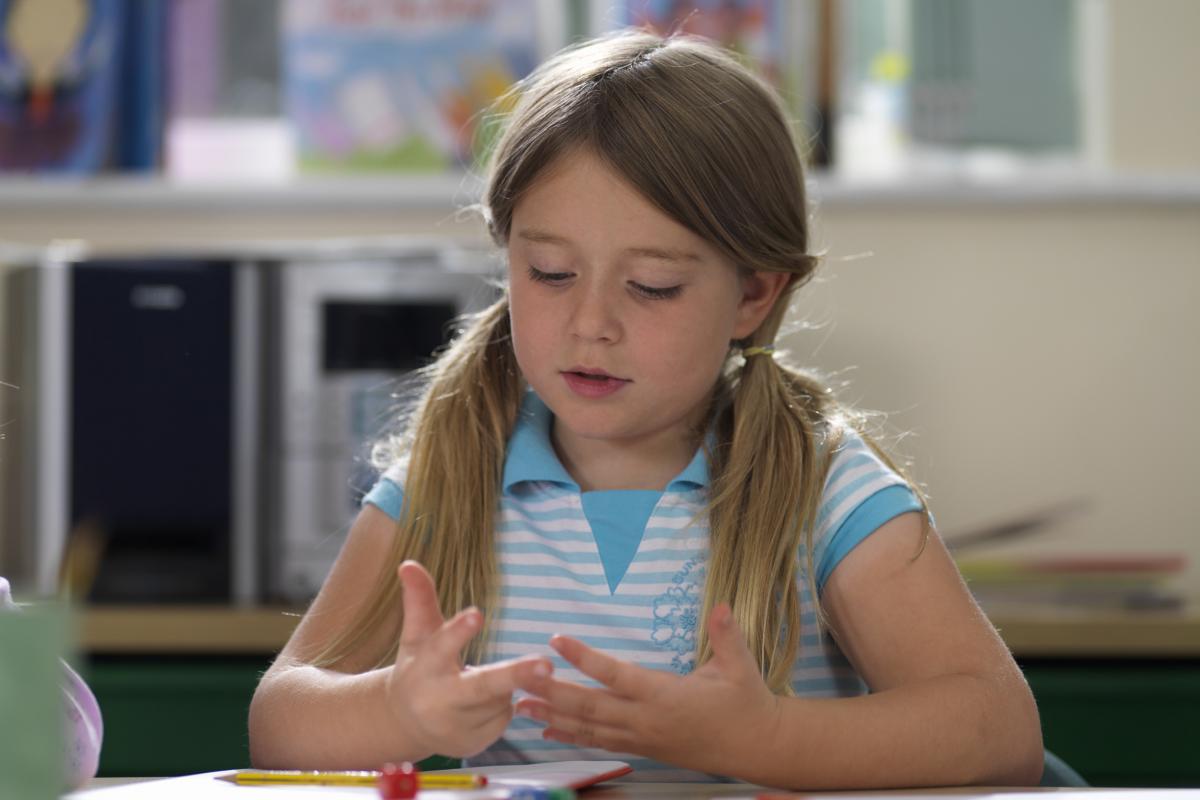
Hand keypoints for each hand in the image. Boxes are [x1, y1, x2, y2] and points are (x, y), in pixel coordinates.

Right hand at [384, 560, 552, 757]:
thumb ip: (419, 601)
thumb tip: (409, 563)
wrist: (405, 723)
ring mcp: (458, 727)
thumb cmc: (419, 668)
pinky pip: (504, 716)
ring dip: (502, 686)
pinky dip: (500, 707)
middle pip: (483, 687)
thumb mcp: (417, 636)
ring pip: (502, 698)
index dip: (459, 631)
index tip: (477, 615)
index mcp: (425, 668)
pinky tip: (481, 706)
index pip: (442, 647)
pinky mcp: (475, 744)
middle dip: (515, 676)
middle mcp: (439, 701)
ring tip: (478, 683)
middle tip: (546, 665)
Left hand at [513, 603, 780, 776]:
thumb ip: (727, 635)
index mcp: (666, 696)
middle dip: (552, 693)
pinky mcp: (643, 749)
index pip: (616, 675)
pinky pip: (600, 742)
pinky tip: (547, 731)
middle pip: (590, 706)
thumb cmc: (747, 702)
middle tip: (519, 679)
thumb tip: (723, 605)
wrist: (756, 747)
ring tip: (520, 706)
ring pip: (589, 728)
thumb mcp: (740, 666)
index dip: (584, 658)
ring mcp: (642, 738)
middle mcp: (647, 720)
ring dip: (553, 716)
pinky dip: (571, 736)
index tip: (556, 639)